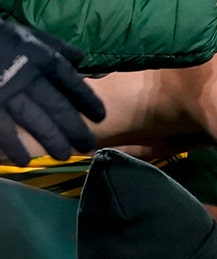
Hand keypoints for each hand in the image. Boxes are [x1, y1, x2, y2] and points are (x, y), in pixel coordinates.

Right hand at [0, 20, 104, 164]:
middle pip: (58, 107)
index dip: (88, 100)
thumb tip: (80, 58)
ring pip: (36, 121)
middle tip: (87, 144)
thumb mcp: (26, 34)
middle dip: (75, 128)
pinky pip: (4, 130)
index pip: (71, 82)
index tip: (100, 116)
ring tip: (63, 155)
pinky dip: (15, 147)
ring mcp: (6, 92)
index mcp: (40, 57)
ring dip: (53, 141)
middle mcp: (27, 76)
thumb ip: (53, 45)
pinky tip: (25, 160)